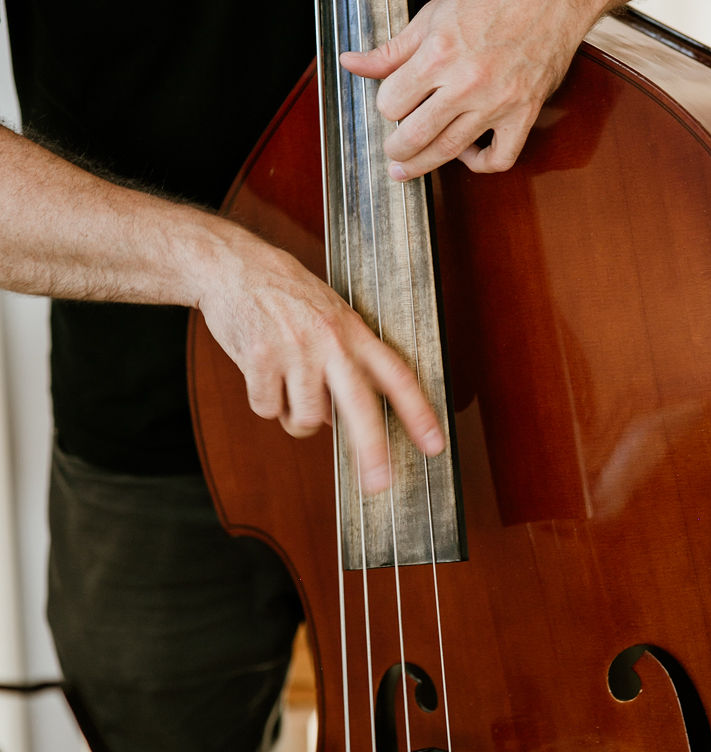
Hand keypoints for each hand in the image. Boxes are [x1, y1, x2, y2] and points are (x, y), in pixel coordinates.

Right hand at [196, 228, 444, 493]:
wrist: (234, 266)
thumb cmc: (285, 294)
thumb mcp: (330, 316)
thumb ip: (344, 361)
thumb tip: (339, 419)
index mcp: (353, 331)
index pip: (397, 376)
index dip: (419, 412)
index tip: (435, 444)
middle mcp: (330, 342)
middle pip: (359, 408)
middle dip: (372, 452)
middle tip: (379, 485)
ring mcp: (295, 351)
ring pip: (306, 420)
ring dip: (295, 416)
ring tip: (287, 383)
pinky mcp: (260, 359)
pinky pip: (267, 410)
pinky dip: (263, 400)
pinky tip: (261, 370)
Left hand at [340, 0, 583, 178]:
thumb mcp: (432, 15)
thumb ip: (392, 49)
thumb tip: (352, 63)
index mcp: (438, 53)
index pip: (392, 103)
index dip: (386, 106)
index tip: (393, 104)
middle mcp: (467, 81)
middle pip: (414, 135)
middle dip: (395, 149)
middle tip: (392, 151)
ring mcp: (498, 101)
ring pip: (449, 151)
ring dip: (422, 164)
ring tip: (408, 166)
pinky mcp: (525, 112)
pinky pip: (500, 157)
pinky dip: (480, 164)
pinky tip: (467, 155)